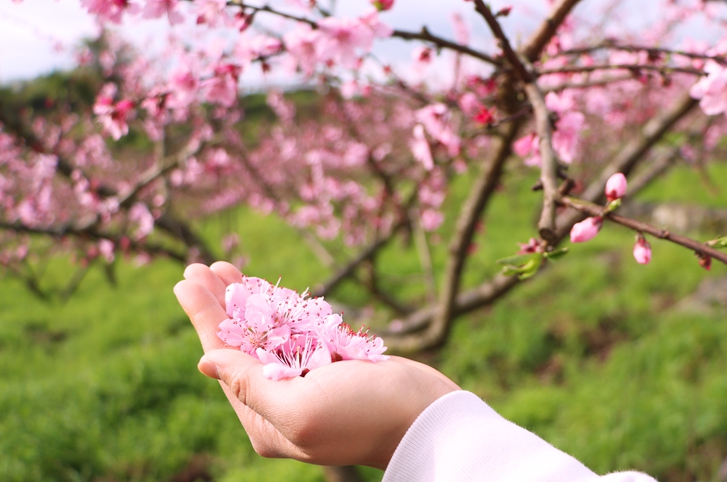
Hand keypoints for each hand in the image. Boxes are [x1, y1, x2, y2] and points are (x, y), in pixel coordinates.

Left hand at [174, 262, 458, 468]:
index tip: (186, 282)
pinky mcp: (332, 366)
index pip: (225, 363)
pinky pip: (296, 333)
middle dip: (220, 306)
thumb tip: (205, 362)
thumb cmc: (366, 416)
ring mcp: (308, 384)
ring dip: (246, 301)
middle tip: (198, 268)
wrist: (428, 415)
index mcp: (266, 421)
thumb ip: (250, 387)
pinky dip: (280, 308)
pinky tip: (263, 289)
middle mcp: (282, 404)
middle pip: (241, 346)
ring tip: (223, 269)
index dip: (205, 319)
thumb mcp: (300, 409)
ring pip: (267, 335)